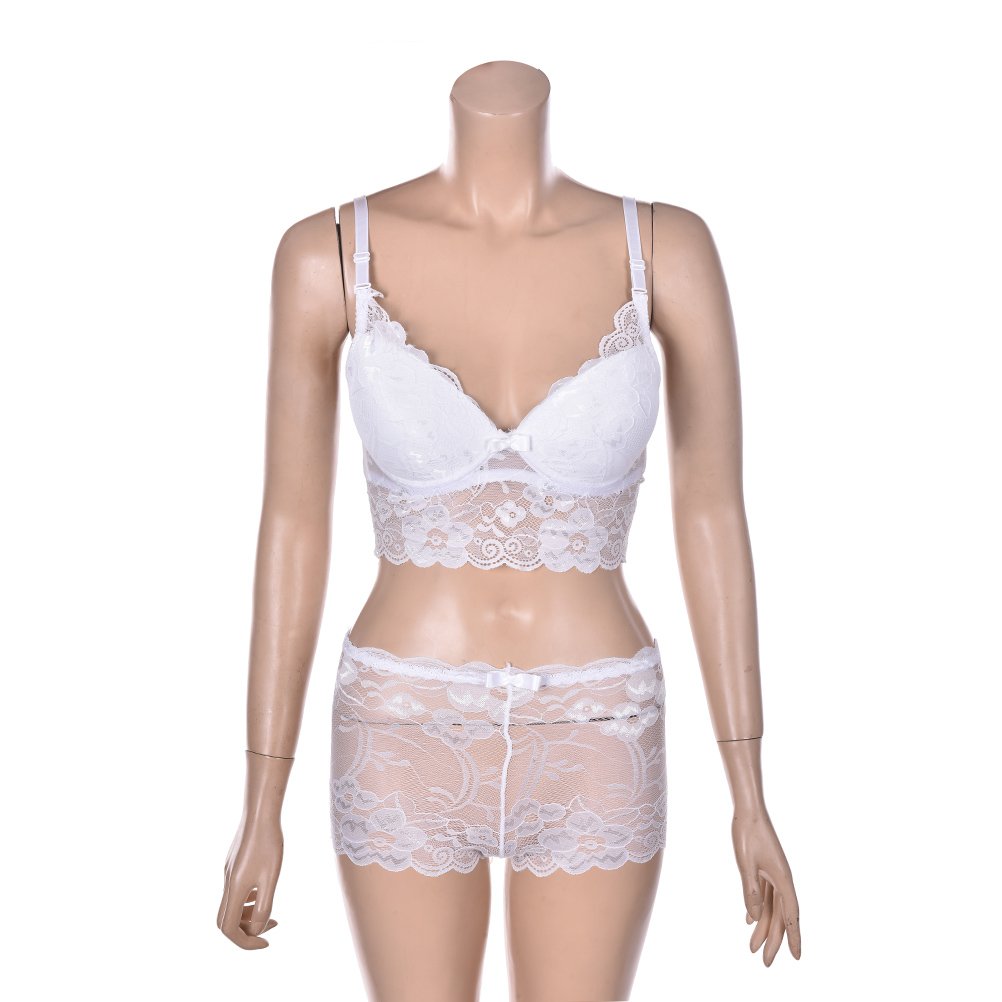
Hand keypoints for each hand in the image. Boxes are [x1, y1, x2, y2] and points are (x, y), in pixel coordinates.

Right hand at [217, 816, 283, 949]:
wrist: (260, 812)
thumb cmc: (269, 844)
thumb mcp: (271, 878)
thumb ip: (264, 906)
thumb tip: (257, 929)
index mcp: (234, 889)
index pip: (229, 930)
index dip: (246, 942)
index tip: (267, 943)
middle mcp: (227, 882)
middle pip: (225, 921)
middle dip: (246, 930)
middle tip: (271, 925)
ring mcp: (228, 872)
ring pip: (231, 905)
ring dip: (248, 915)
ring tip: (271, 912)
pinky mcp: (232, 863)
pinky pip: (236, 890)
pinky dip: (247, 899)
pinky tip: (263, 891)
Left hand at [732, 809, 800, 965]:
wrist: (747, 809)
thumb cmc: (747, 833)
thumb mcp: (745, 863)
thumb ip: (750, 891)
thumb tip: (753, 918)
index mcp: (782, 879)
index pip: (790, 915)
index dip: (793, 937)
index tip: (796, 958)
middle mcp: (781, 879)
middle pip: (780, 916)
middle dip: (774, 940)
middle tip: (765, 963)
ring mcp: (773, 874)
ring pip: (770, 907)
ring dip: (763, 927)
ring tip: (752, 947)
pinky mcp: (764, 868)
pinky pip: (763, 895)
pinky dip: (757, 909)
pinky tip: (749, 920)